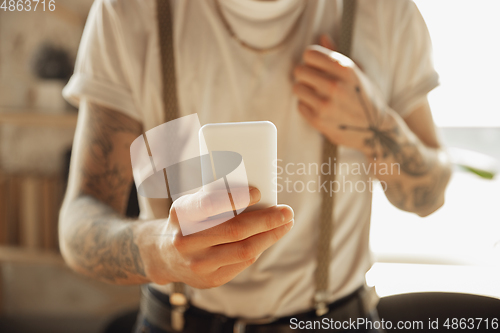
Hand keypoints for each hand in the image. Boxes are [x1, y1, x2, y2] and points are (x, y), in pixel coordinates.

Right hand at [140, 188, 293, 287]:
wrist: (163, 255)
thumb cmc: (185, 222)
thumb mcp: (190, 204)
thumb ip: (215, 198)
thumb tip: (256, 194)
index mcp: (181, 215)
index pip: (210, 205)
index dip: (236, 198)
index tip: (258, 192)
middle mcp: (187, 242)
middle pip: (235, 231)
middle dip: (267, 220)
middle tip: (287, 211)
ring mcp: (199, 264)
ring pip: (244, 250)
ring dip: (270, 236)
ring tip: (285, 224)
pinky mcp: (210, 280)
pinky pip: (243, 262)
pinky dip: (259, 247)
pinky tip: (268, 237)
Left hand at [293, 35, 389, 155]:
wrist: (375, 130)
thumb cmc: (365, 97)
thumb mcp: (357, 72)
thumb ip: (337, 54)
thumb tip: (322, 37)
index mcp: (345, 69)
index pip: (310, 54)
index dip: (310, 59)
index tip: (315, 65)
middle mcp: (334, 86)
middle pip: (299, 70)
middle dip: (305, 74)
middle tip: (313, 81)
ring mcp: (325, 104)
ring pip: (297, 88)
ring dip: (304, 90)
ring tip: (315, 94)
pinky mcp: (318, 121)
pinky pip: (300, 105)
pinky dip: (306, 106)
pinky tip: (318, 107)